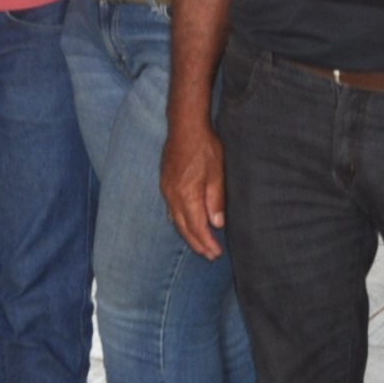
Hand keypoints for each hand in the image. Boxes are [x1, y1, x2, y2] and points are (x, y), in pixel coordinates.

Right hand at [161, 120, 228, 258]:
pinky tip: (186, 224)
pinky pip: (171, 210)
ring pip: (175, 220)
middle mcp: (173, 195)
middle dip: (197, 243)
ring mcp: (167, 189)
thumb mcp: (217, 173)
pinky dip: (180, 222)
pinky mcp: (166, 183)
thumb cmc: (204, 148)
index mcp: (187, 195)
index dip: (206, 242)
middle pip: (183, 227)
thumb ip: (216, 200)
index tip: (216, 253)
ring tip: (200, 245)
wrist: (184, 127)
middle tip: (210, 256)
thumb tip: (217, 224)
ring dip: (188, 234)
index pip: (196, 226)